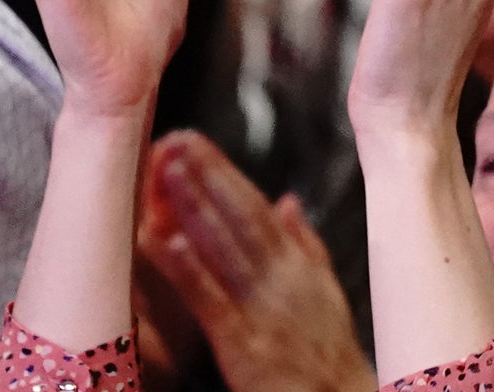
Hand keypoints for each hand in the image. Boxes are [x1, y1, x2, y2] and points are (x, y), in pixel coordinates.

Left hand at [141, 133, 374, 391]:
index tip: (196, 141)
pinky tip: (165, 239)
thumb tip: (287, 200)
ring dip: (195, 204)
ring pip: (225, 246)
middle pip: (242, 216)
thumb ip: (305, 245)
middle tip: (176, 136)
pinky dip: (188, 267)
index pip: (258, 208)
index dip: (225, 173)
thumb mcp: (325, 293)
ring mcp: (266, 306)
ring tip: (167, 167)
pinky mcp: (245, 342)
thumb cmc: (328, 355)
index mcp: (300, 265)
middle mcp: (285, 277)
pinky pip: (210, 298)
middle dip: (208, 174)